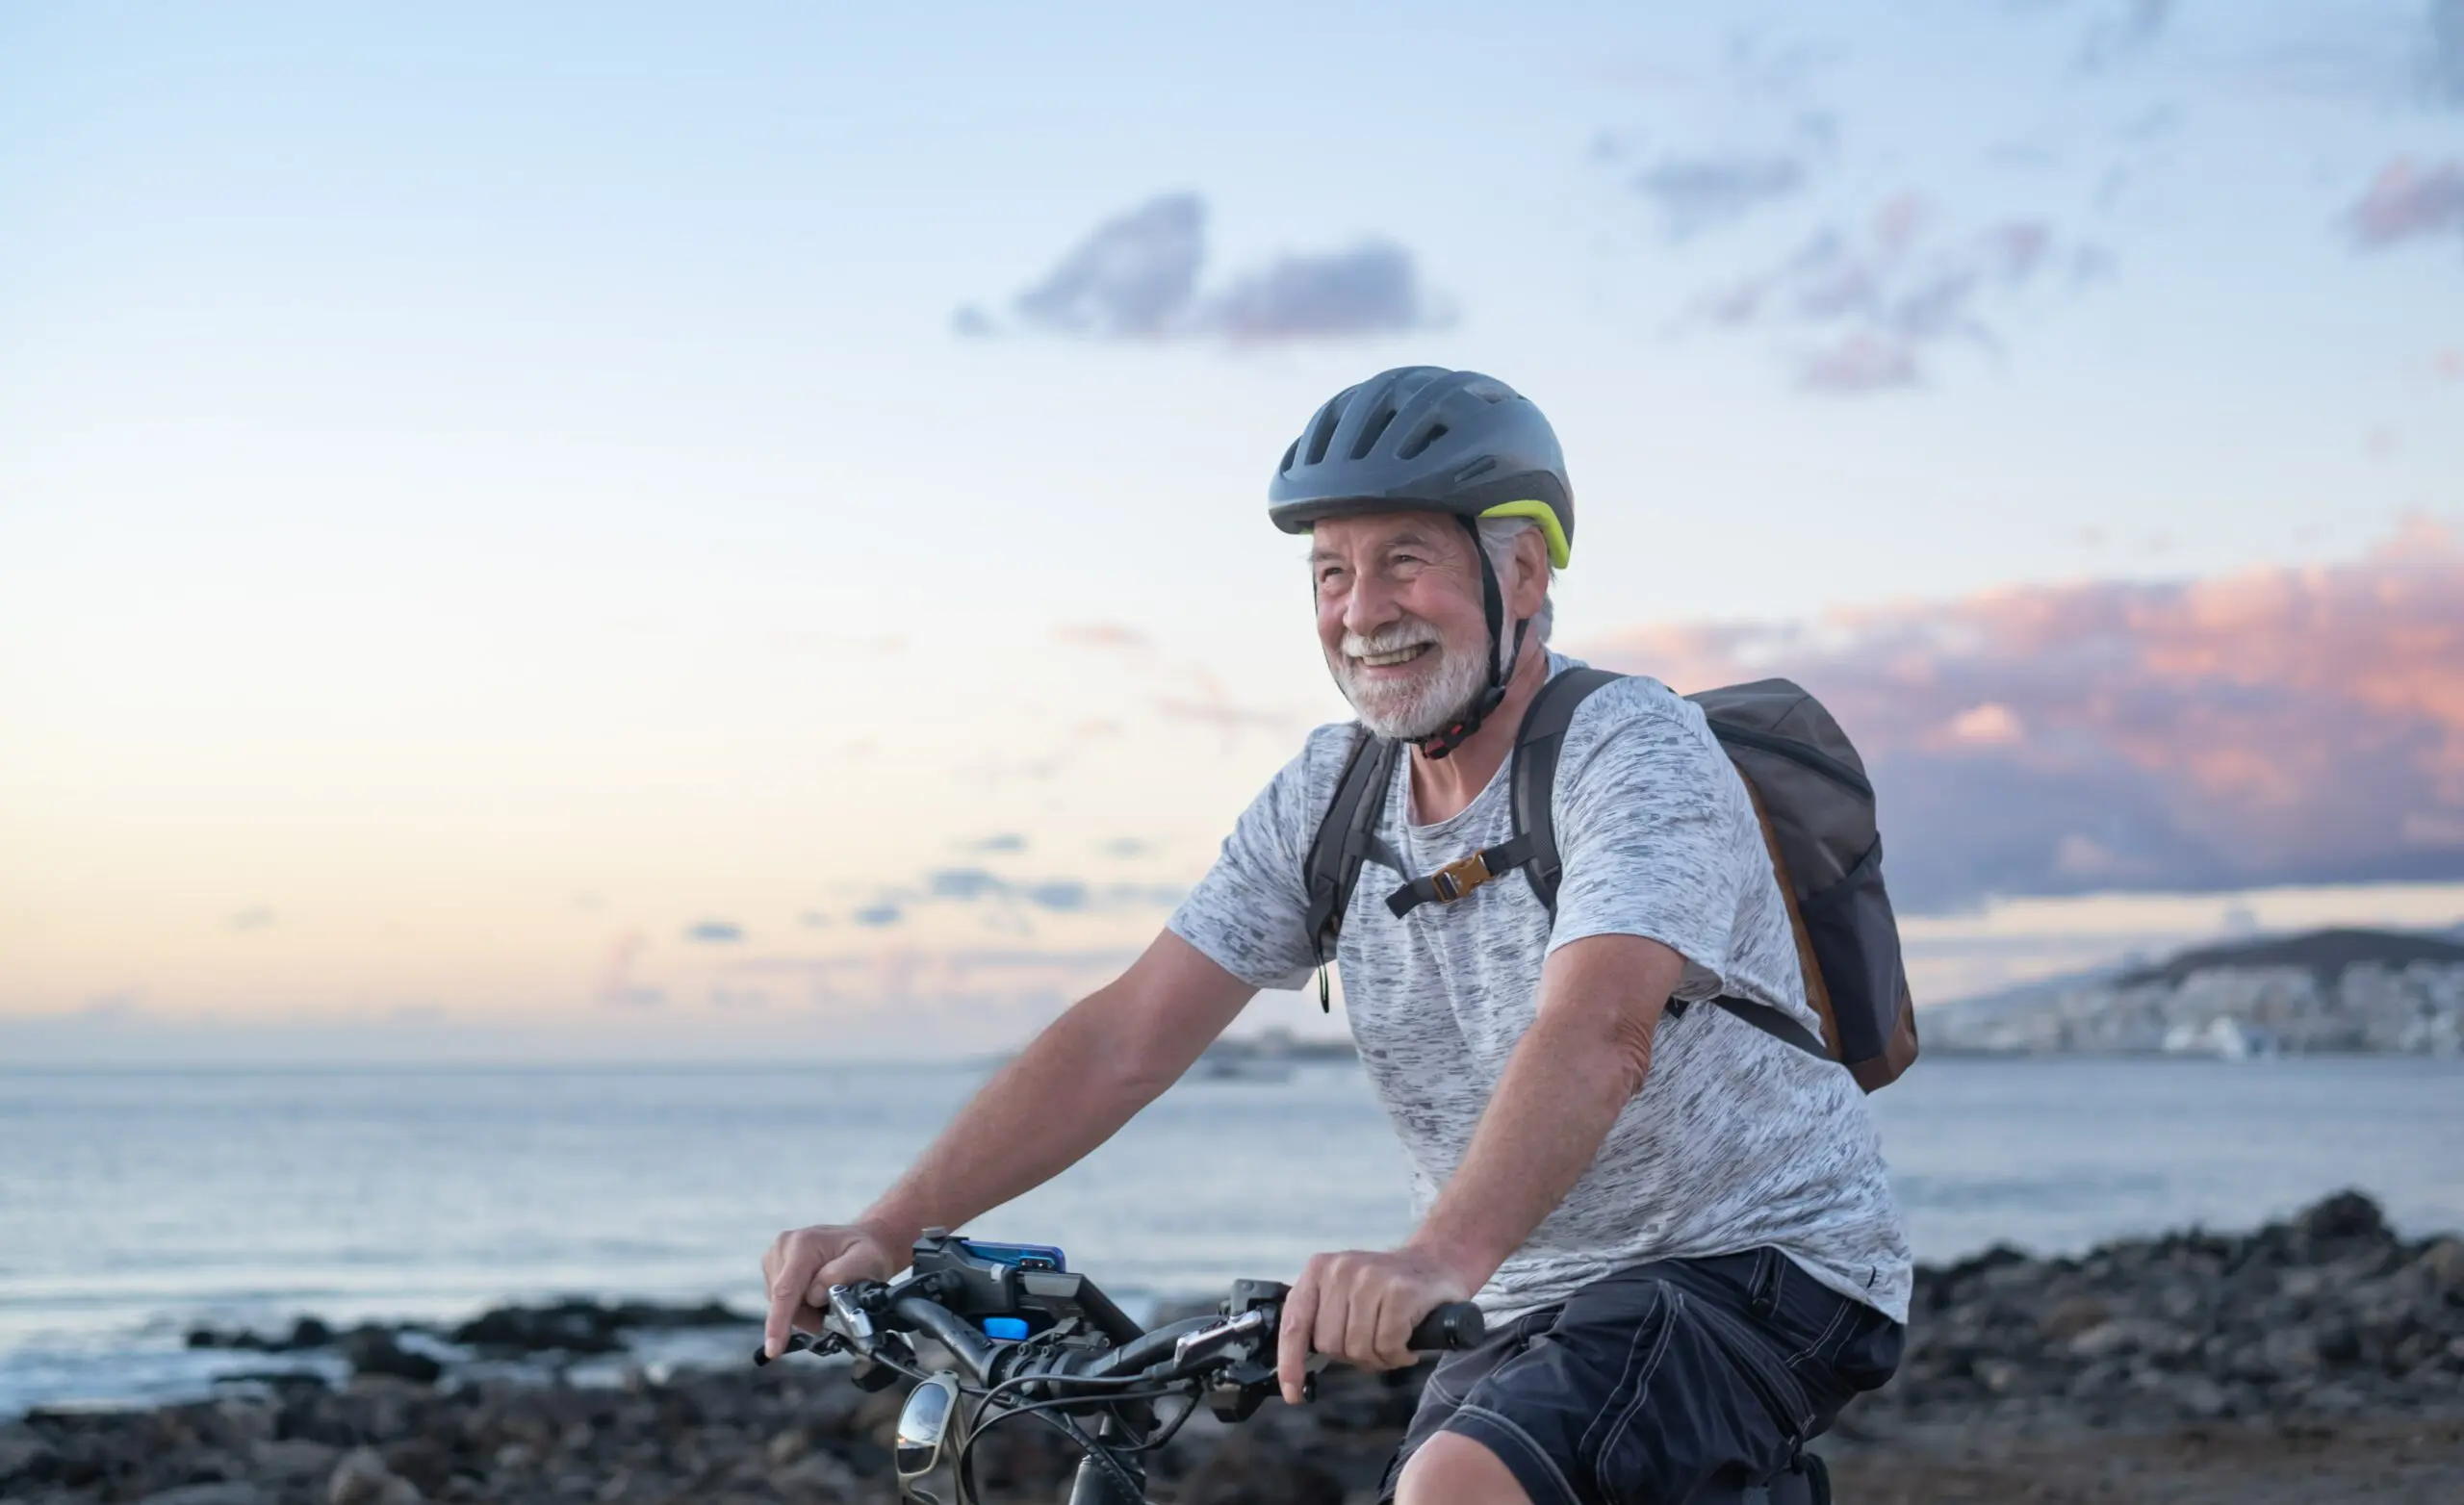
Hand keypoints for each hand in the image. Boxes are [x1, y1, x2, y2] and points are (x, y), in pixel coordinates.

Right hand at [760, 1222, 900, 1357]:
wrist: (863, 1241)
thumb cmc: (866, 1252)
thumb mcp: (867, 1261)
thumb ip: (841, 1275)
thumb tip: (814, 1295)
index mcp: (803, 1244)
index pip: (786, 1290)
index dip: (779, 1321)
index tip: (773, 1350)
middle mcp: (783, 1247)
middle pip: (783, 1301)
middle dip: (807, 1316)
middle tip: (835, 1310)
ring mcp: (775, 1257)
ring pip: (781, 1303)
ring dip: (804, 1311)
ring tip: (829, 1297)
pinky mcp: (773, 1268)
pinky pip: (781, 1300)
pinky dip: (800, 1306)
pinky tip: (817, 1295)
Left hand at [1276, 1247, 1470, 1404]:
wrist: (1436, 1262)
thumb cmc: (1387, 1287)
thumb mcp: (1344, 1292)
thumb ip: (1321, 1319)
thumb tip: (1297, 1369)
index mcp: (1319, 1269)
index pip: (1294, 1323)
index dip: (1290, 1363)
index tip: (1292, 1393)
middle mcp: (1340, 1269)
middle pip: (1330, 1344)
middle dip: (1353, 1356)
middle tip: (1375, 1344)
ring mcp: (1371, 1278)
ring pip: (1359, 1349)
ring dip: (1379, 1358)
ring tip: (1393, 1342)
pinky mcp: (1400, 1291)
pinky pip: (1387, 1346)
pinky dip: (1399, 1355)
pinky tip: (1408, 1344)